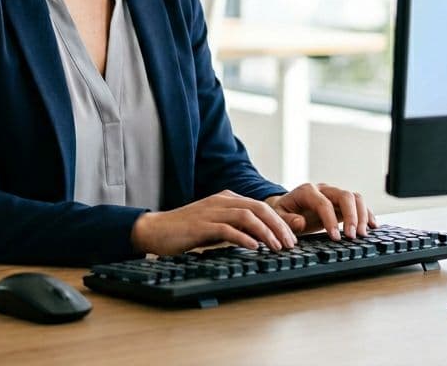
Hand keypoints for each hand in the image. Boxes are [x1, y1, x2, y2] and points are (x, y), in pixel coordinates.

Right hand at [130, 190, 298, 254]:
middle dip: (278, 226)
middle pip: (258, 208)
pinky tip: (254, 248)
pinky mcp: (201, 225)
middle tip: (290, 244)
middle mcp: (221, 201)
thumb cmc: (186, 230)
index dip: (279, 221)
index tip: (291, 237)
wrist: (155, 230)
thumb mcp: (215, 225)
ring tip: (276, 247)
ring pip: (247, 216)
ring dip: (266, 232)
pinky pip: (228, 229)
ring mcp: (211, 212)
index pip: (260, 206)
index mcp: (226, 198)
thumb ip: (235, 227)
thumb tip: (260, 239)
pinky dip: (244, 238)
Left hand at [267, 183, 377, 239]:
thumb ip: (287, 220)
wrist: (286, 207)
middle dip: (352, 216)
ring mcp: (334, 195)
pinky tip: (372, 227)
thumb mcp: (278, 216)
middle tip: (353, 236)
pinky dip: (367, 214)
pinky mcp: (342, 204)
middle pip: (345, 196)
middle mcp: (324, 190)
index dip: (331, 220)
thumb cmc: (282, 212)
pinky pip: (359, 204)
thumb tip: (300, 222)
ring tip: (363, 235)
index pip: (323, 203)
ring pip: (355, 198)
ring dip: (362, 216)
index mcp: (307, 191)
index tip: (336, 238)